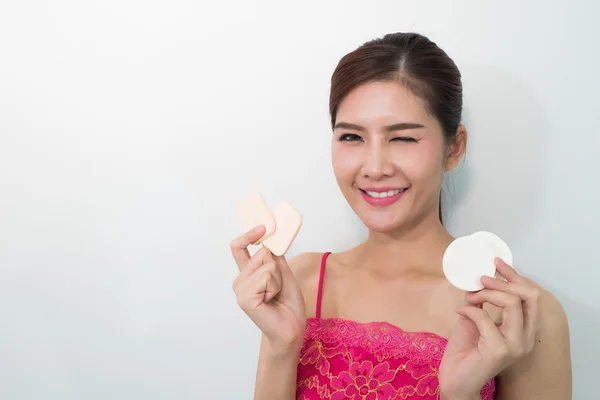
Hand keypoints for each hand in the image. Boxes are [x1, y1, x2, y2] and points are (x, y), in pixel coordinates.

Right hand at [230, 225, 306, 351]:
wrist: (291, 327)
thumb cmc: (288, 304)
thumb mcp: (284, 273)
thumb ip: (275, 256)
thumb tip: (273, 235)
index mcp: (247, 274)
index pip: (239, 247)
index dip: (249, 234)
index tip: (263, 226)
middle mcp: (240, 280)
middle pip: (261, 253)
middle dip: (277, 267)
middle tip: (278, 287)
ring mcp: (240, 290)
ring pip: (266, 264)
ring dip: (277, 279)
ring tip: (274, 295)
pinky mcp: (245, 298)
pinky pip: (266, 277)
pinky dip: (275, 287)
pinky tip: (271, 301)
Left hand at [439, 258, 540, 398]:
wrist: (456, 377)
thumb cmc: (466, 349)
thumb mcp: (477, 318)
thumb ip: (483, 302)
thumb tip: (480, 280)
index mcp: (525, 330)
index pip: (531, 297)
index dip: (515, 277)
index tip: (497, 263)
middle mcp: (526, 338)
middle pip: (527, 296)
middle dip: (503, 282)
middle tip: (481, 278)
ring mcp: (515, 345)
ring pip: (511, 303)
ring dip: (486, 294)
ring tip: (470, 297)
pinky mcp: (500, 350)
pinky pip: (484, 316)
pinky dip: (469, 310)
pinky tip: (459, 312)